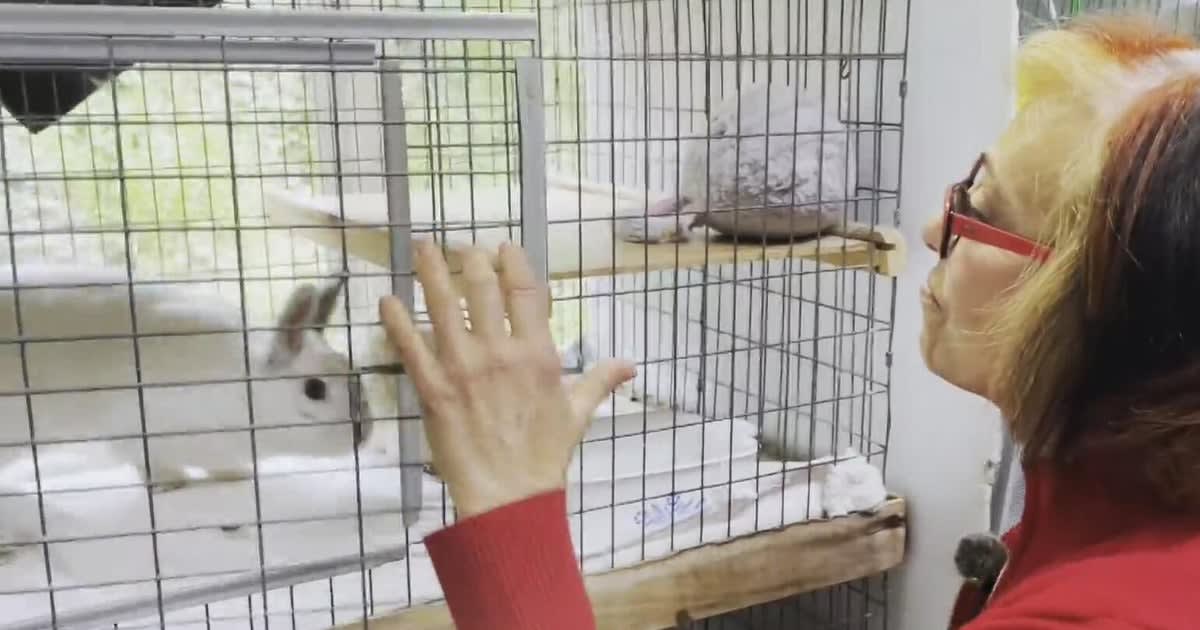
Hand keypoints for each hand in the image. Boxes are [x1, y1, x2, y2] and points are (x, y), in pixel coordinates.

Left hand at [378, 240, 635, 518]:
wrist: (510, 496)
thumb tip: (629, 366)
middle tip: (462, 245)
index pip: (525, 292)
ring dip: (432, 273)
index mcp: (537, 354)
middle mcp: (500, 353)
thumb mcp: (577, 413)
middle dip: (472, 260)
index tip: (503, 247)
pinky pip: (411, 347)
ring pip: (445, 307)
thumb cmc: (544, 455)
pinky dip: (397, 321)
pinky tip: (387, 300)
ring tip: (423, 247)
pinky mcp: (434, 389)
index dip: (513, 263)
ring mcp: (464, 368)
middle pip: (483, 289)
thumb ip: (599, 381)